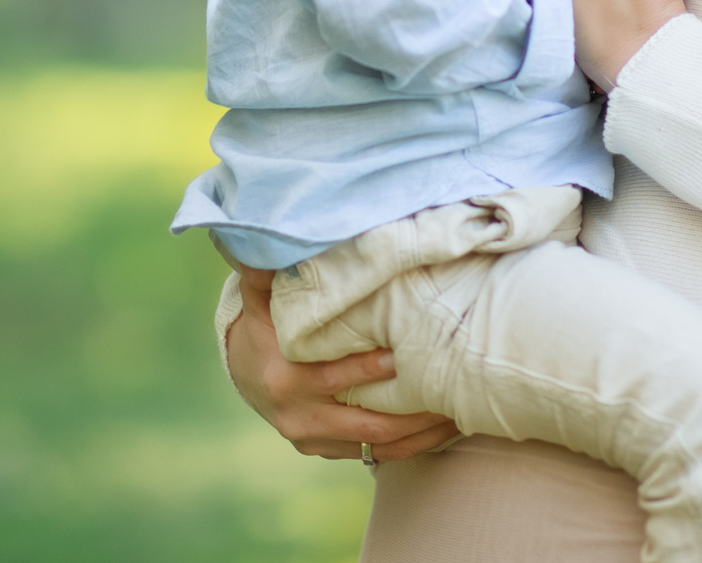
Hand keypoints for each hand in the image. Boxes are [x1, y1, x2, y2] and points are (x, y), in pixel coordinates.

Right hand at [224, 265, 460, 461]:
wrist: (243, 372)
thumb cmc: (264, 326)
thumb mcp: (259, 300)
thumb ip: (264, 274)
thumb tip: (259, 245)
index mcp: (285, 380)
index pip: (334, 379)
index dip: (369, 370)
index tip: (403, 353)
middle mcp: (299, 417)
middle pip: (367, 422)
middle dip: (411, 409)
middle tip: (449, 388)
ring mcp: (314, 440)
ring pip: (378, 445)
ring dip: (420, 433)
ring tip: (458, 411)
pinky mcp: (328, 451)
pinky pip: (377, 456)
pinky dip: (411, 445)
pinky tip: (442, 429)